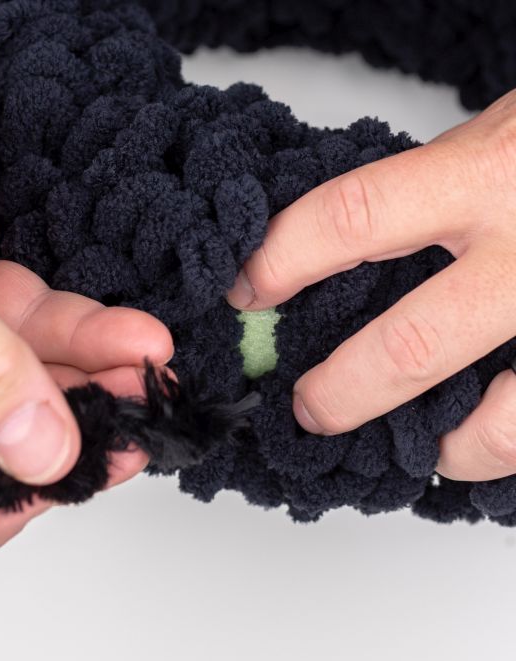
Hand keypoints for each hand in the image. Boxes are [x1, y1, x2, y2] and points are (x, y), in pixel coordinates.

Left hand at [226, 90, 515, 482]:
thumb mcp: (499, 138)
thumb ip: (431, 188)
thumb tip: (336, 245)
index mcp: (489, 175)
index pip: (354, 220)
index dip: (282, 260)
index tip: (245, 291)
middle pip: (411, 348)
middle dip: (341, 393)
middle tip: (308, 409)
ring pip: (502, 424)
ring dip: (444, 447)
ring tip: (421, 445)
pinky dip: (506, 448)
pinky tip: (486, 440)